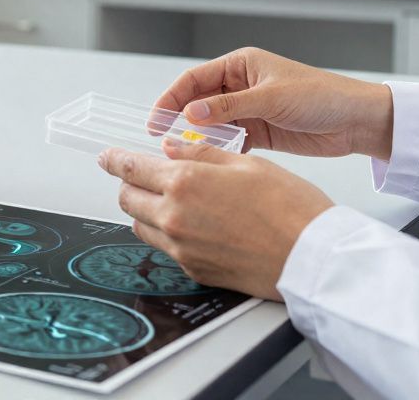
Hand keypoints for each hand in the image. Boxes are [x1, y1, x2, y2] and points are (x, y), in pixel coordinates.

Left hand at [99, 138, 333, 300]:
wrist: (312, 258)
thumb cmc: (290, 208)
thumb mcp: (246, 164)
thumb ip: (201, 155)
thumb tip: (171, 148)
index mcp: (185, 183)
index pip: (131, 168)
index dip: (114, 160)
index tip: (106, 157)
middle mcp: (174, 217)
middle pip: (127, 199)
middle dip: (129, 184)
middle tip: (141, 176)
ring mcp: (181, 248)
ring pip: (140, 226)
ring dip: (145, 210)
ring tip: (169, 200)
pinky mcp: (193, 270)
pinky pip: (165, 248)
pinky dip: (167, 233)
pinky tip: (192, 224)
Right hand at [152, 47, 393, 160]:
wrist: (356, 121)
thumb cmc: (322, 96)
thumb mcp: (271, 98)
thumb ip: (229, 106)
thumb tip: (191, 112)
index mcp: (241, 65)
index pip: (194, 79)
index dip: (171, 98)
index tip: (157, 119)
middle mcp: (241, 85)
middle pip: (198, 102)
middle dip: (180, 120)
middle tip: (163, 140)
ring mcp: (248, 110)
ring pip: (211, 124)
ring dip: (199, 138)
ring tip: (185, 154)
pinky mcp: (258, 132)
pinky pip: (229, 141)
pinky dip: (219, 151)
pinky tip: (212, 162)